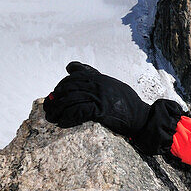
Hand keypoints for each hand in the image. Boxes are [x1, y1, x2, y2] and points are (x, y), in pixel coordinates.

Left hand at [44, 61, 184, 153]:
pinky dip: (68, 118)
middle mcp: (98, 84)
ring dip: (58, 110)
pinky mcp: (101, 110)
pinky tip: (63, 123)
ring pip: (70, 100)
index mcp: (99, 78)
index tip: (55, 95)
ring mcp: (99, 97)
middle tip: (49, 108)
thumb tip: (70, 67)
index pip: (74, 76)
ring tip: (52, 117)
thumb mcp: (110, 84)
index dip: (61, 85)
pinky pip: (78, 112)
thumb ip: (92, 76)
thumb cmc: (127, 102)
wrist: (141, 117)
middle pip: (68, 88)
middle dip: (56, 98)